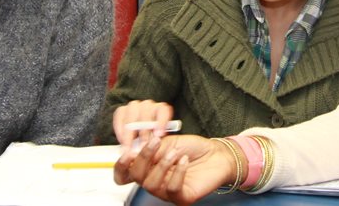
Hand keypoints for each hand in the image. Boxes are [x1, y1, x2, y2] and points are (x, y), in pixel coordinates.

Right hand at [112, 100, 174, 161]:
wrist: (138, 136)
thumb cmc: (151, 138)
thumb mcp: (158, 140)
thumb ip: (157, 142)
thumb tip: (156, 150)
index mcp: (161, 110)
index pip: (163, 110)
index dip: (161, 122)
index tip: (159, 135)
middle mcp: (148, 105)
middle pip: (146, 114)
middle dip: (144, 132)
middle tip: (142, 146)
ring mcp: (134, 106)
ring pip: (132, 116)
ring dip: (130, 133)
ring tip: (129, 147)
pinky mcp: (121, 110)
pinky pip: (119, 117)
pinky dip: (120, 130)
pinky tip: (121, 141)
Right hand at [118, 134, 236, 204]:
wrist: (216, 154)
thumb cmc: (193, 148)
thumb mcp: (168, 142)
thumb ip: (150, 147)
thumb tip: (132, 151)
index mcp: (148, 167)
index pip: (126, 173)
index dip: (121, 166)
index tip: (127, 153)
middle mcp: (155, 181)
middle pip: (137, 177)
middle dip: (144, 158)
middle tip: (155, 143)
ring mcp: (167, 191)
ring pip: (152, 185)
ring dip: (162, 165)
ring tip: (174, 153)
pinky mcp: (182, 197)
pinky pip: (172, 189)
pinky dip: (177, 173)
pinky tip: (183, 161)